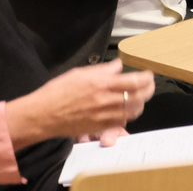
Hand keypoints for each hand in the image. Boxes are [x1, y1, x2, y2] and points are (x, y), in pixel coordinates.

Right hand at [5, 60, 153, 148]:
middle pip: (138, 96)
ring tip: (140, 98)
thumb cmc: (58, 91)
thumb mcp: (80, 73)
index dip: (146, 78)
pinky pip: (121, 122)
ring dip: (140, 103)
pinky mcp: (99, 127)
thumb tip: (119, 65)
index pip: (134, 80)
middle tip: (149, 85)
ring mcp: (103, 114)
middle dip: (148, 90)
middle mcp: (105, 99)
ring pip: (132, 111)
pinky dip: (127, 116)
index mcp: (101, 83)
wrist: (43, 114)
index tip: (148, 75)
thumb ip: (103, 70)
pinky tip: (126, 111)